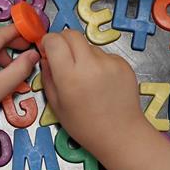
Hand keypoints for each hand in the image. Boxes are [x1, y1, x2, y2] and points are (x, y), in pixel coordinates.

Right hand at [40, 30, 147, 163]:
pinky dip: (98, 63)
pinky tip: (101, 82)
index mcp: (70, 76)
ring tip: (85, 77)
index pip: (55, 40)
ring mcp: (109, 62)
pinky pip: (104, 55)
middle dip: (63, 41)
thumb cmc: (85, 126)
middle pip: (72, 34)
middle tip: (63, 56)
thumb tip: (46, 58)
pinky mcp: (123, 63)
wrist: (121, 134)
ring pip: (89, 45)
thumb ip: (48, 78)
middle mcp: (90, 64)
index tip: (47, 50)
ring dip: (82, 54)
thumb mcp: (56, 106)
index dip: (48, 42)